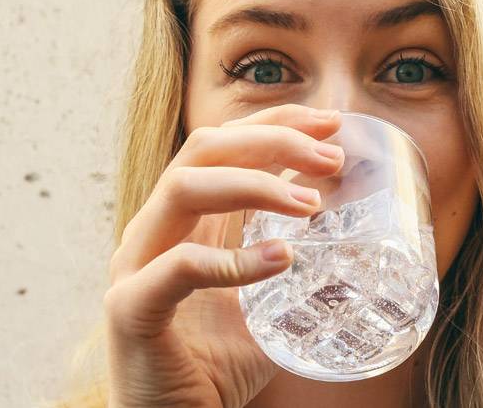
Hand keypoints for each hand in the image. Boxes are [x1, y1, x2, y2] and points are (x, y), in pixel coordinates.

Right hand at [104, 104, 343, 406]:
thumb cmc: (215, 360)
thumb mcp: (263, 298)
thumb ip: (288, 260)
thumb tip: (352, 236)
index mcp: (183, 218)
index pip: (224, 144)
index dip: (274, 122)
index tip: (330, 122)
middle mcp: (155, 228)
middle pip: (204, 150)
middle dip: (272, 141)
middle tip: (330, 159)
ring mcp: (135, 264)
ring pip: (184, 189)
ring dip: (255, 186)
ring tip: (313, 205)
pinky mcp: (131, 309)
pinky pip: (178, 267)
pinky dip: (232, 259)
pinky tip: (281, 259)